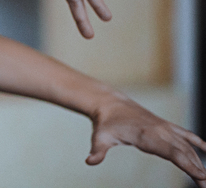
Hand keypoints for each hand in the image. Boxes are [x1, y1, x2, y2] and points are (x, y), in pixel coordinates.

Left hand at [86, 92, 205, 185]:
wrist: (110, 104)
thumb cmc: (105, 123)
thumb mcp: (99, 137)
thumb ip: (97, 151)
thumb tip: (89, 162)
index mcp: (146, 135)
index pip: (171, 152)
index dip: (187, 164)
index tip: (201, 176)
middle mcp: (159, 131)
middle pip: (183, 152)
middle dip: (197, 169)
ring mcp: (164, 127)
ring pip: (186, 146)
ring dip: (198, 162)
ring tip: (205, 180)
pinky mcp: (165, 126)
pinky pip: (185, 134)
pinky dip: (197, 142)